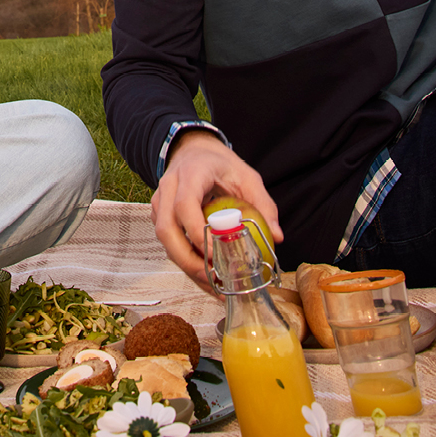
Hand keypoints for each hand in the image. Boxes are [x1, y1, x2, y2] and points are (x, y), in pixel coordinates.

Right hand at [150, 131, 280, 291]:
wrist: (193, 152)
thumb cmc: (220, 164)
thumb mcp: (247, 176)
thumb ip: (263, 204)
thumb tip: (276, 237)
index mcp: (189, 175)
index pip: (185, 205)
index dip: (196, 232)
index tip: (216, 254)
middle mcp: (168, 189)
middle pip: (166, 229)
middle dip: (187, 259)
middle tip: (213, 278)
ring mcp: (160, 203)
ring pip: (164, 240)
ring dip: (186, 265)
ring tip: (213, 284)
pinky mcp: (160, 216)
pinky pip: (168, 243)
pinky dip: (185, 262)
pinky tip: (206, 275)